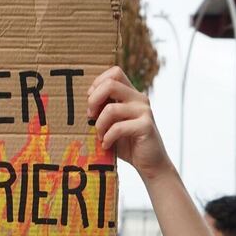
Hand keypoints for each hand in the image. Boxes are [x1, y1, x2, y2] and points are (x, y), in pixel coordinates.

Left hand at [88, 66, 173, 181]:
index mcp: (130, 94)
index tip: (90, 102)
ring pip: (111, 108)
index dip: (97, 83)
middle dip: (93, 100)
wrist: (149, 163)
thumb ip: (102, 111)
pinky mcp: (146, 126)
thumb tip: (85, 103)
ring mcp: (144, 111)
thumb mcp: (111, 124)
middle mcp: (139, 98)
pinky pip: (118, 127)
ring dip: (99, 125)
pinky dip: (107, 138)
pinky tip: (106, 145)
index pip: (114, 72)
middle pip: (110, 84)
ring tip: (99, 136)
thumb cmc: (126, 143)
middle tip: (90, 117)